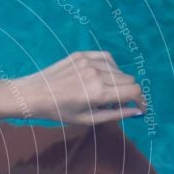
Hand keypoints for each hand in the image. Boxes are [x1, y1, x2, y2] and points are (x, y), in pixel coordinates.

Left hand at [14, 51, 145, 124]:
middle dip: (129, 92)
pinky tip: (100, 77)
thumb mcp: (86, 119)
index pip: (133, 91)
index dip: (140, 100)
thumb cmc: (58, 112)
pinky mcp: (82, 54)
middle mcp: (97, 73)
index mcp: (98, 92)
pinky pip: (107, 58)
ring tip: (104, 92)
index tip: (139, 107)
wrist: (33, 94)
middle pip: (129, 80)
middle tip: (117, 103)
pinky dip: (110, 68)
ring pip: (119, 69)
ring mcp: (89, 61)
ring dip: (118, 81)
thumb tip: (136, 112)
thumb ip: (114, 115)